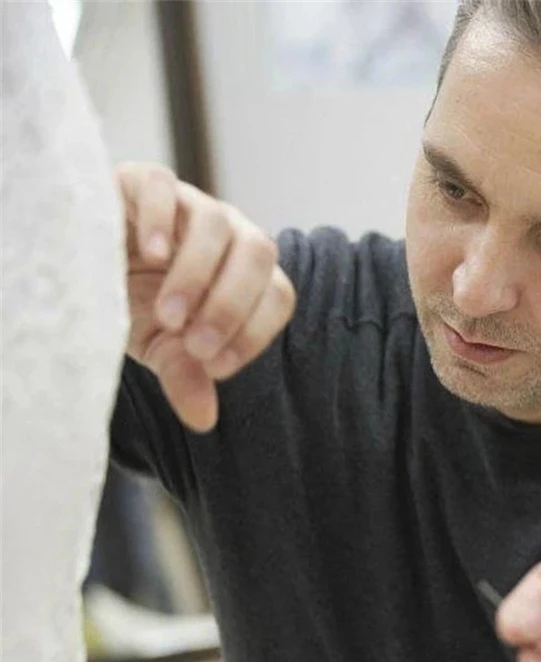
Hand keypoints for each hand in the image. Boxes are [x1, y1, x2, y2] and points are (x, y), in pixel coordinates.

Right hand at [117, 162, 295, 431]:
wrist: (81, 269)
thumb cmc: (136, 307)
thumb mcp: (161, 348)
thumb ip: (187, 376)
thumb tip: (204, 421)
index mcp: (248, 273)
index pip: (278, 295)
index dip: (255, 332)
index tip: (216, 366)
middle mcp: (230, 234)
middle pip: (259, 253)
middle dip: (231, 305)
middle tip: (194, 345)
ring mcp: (191, 203)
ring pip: (218, 224)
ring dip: (197, 276)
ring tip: (168, 317)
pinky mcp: (144, 180)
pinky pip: (165, 186)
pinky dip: (162, 220)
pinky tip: (150, 256)